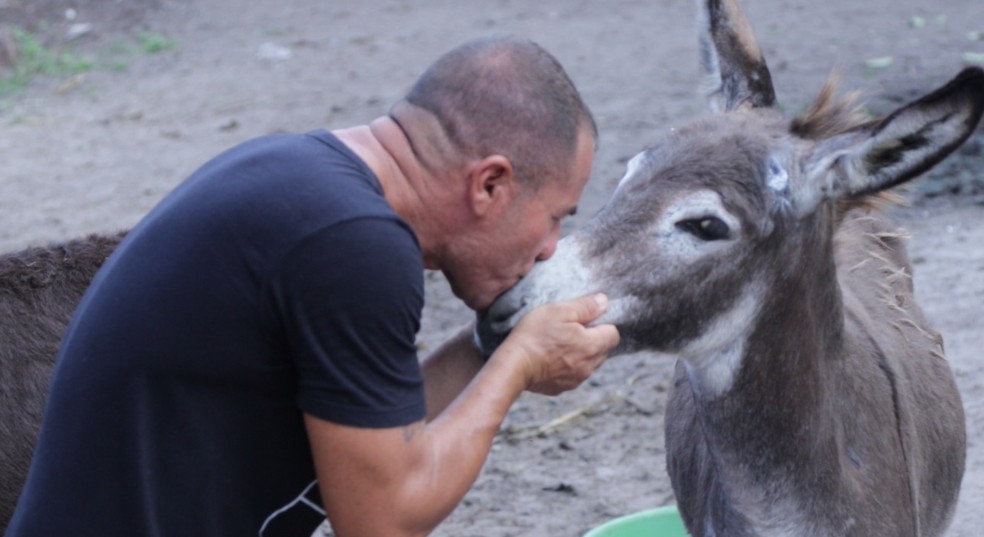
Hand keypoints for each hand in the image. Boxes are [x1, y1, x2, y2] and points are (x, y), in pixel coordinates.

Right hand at [494, 293, 619, 394]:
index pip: (613, 334)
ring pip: (590, 364)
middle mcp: (589, 366)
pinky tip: (551, 358)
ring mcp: (576, 379)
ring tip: (559, 344)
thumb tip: (604, 301)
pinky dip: (568, 367)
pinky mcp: (563, 388)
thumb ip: (585, 306)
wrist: (514, 365)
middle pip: (603, 350)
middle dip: (593, 339)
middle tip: (570, 330)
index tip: (585, 320)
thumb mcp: (559, 311)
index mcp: (592, 345)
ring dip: (581, 354)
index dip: (602, 324)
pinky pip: (574, 375)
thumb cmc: (535, 335)